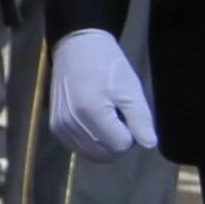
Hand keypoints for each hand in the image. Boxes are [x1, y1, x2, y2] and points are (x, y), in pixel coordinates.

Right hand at [43, 27, 155, 160]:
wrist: (77, 48)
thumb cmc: (107, 64)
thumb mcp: (130, 87)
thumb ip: (141, 118)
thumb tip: (150, 144)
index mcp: (91, 111)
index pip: (120, 146)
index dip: (131, 134)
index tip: (127, 115)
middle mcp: (71, 124)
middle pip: (105, 155)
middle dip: (117, 141)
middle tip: (118, 117)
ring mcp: (60, 127)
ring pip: (92, 155)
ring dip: (104, 143)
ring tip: (104, 117)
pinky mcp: (55, 128)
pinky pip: (78, 148)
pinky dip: (90, 142)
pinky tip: (92, 122)